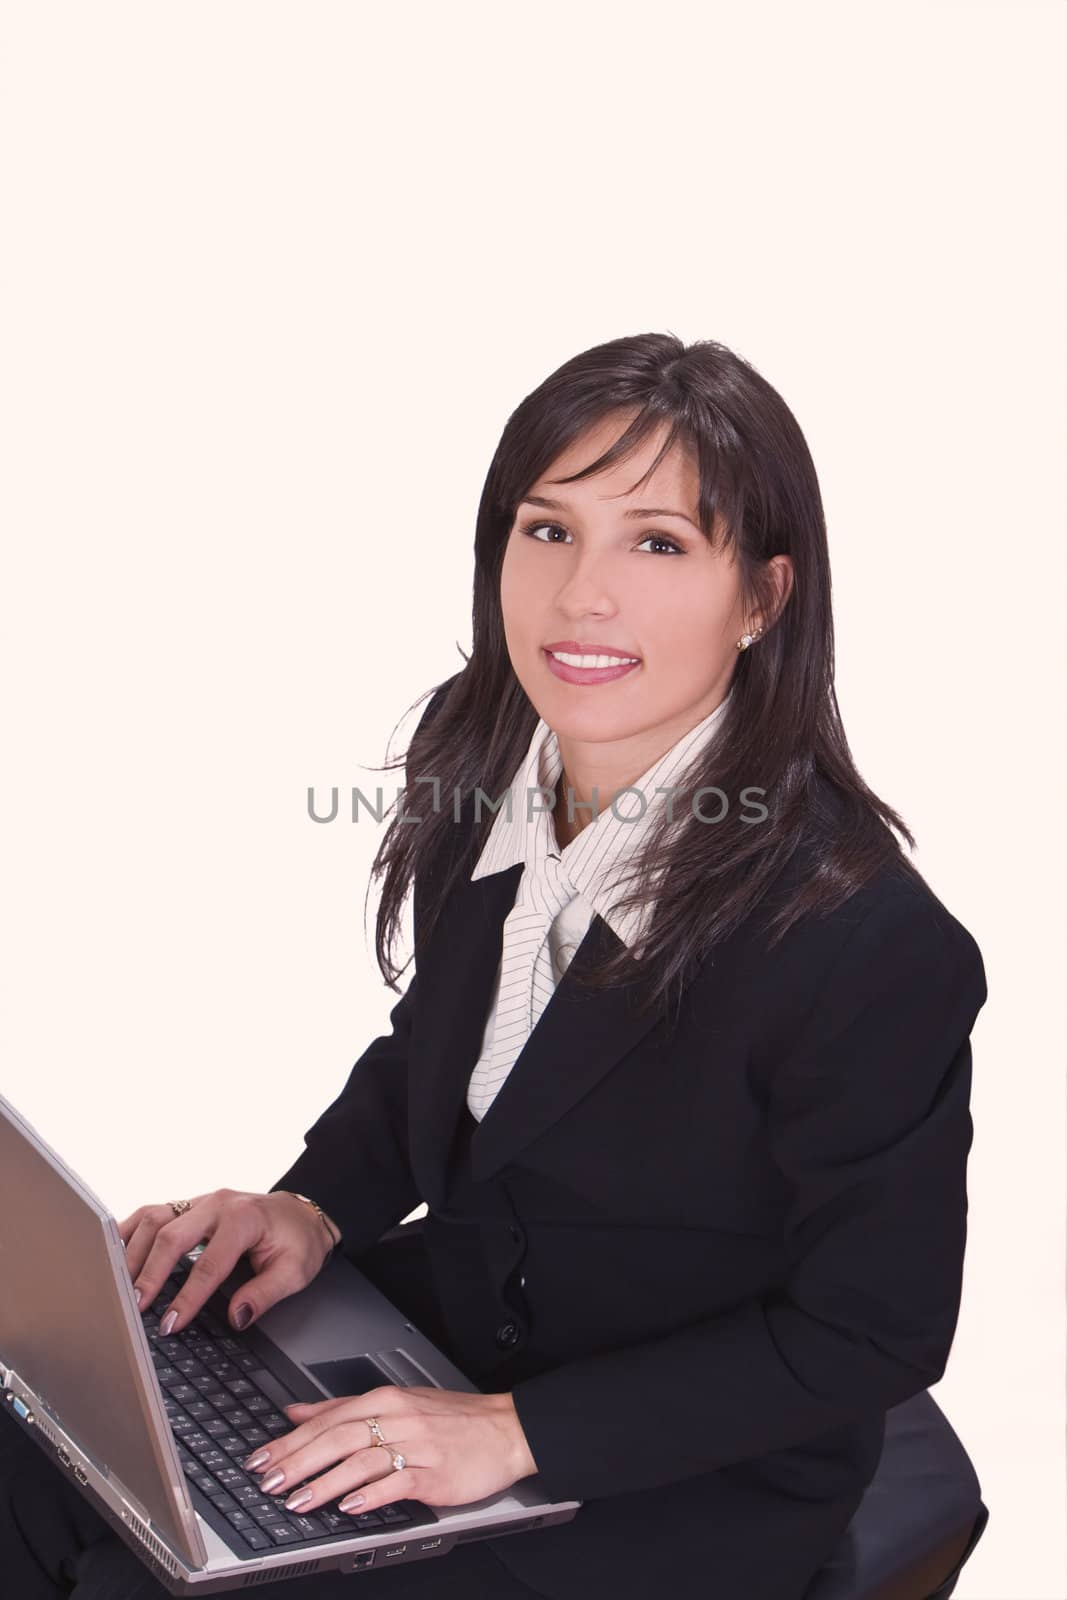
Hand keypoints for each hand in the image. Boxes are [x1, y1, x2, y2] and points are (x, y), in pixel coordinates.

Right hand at [117, 1189, 338, 1334]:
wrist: (301, 1214)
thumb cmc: (298, 1241)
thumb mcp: (295, 1271)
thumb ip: (265, 1295)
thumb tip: (236, 1317)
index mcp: (244, 1219)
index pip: (209, 1263)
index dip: (188, 1297)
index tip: (171, 1324)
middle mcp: (218, 1204)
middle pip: (172, 1234)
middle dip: (149, 1273)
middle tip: (135, 1308)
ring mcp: (200, 1201)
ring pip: (155, 1217)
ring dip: (133, 1251)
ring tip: (118, 1285)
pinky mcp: (189, 1205)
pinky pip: (153, 1212)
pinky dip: (131, 1231)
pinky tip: (114, 1251)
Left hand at [241, 1384, 538, 1516]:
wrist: (505, 1428)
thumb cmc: (452, 1418)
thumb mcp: (396, 1402)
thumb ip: (342, 1407)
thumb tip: (296, 1412)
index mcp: (385, 1400)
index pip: (326, 1420)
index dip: (290, 1441)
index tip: (260, 1458)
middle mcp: (396, 1418)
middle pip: (337, 1439)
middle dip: (297, 1461)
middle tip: (267, 1481)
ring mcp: (416, 1446)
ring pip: (361, 1462)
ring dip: (325, 1483)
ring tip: (297, 1502)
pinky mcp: (434, 1473)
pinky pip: (397, 1483)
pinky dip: (371, 1495)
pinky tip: (350, 1507)